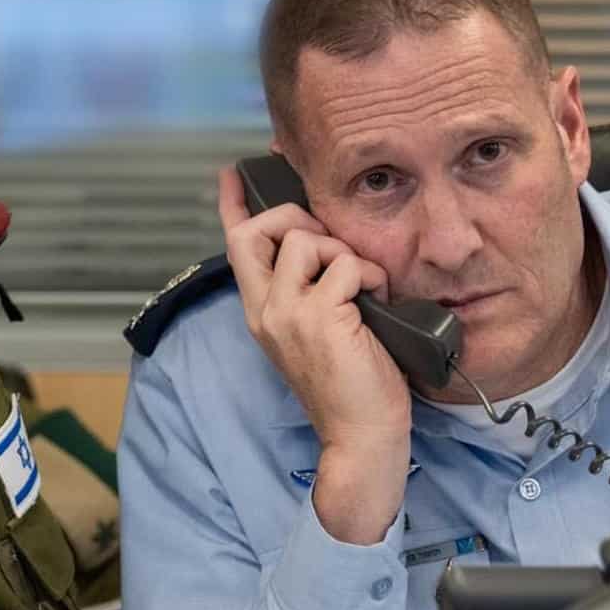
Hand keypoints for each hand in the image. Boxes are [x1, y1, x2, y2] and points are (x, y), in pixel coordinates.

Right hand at [217, 165, 410, 543]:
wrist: (360, 435)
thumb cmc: (350, 386)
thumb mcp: (318, 332)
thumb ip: (310, 292)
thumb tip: (325, 249)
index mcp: (261, 312)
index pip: (236, 246)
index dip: (234, 205)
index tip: (232, 174)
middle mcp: (265, 310)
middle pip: (260, 230)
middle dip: (299, 219)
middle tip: (332, 245)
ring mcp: (288, 313)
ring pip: (306, 240)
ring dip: (343, 253)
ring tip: (362, 287)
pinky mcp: (320, 317)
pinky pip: (346, 265)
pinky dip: (370, 276)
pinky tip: (377, 303)